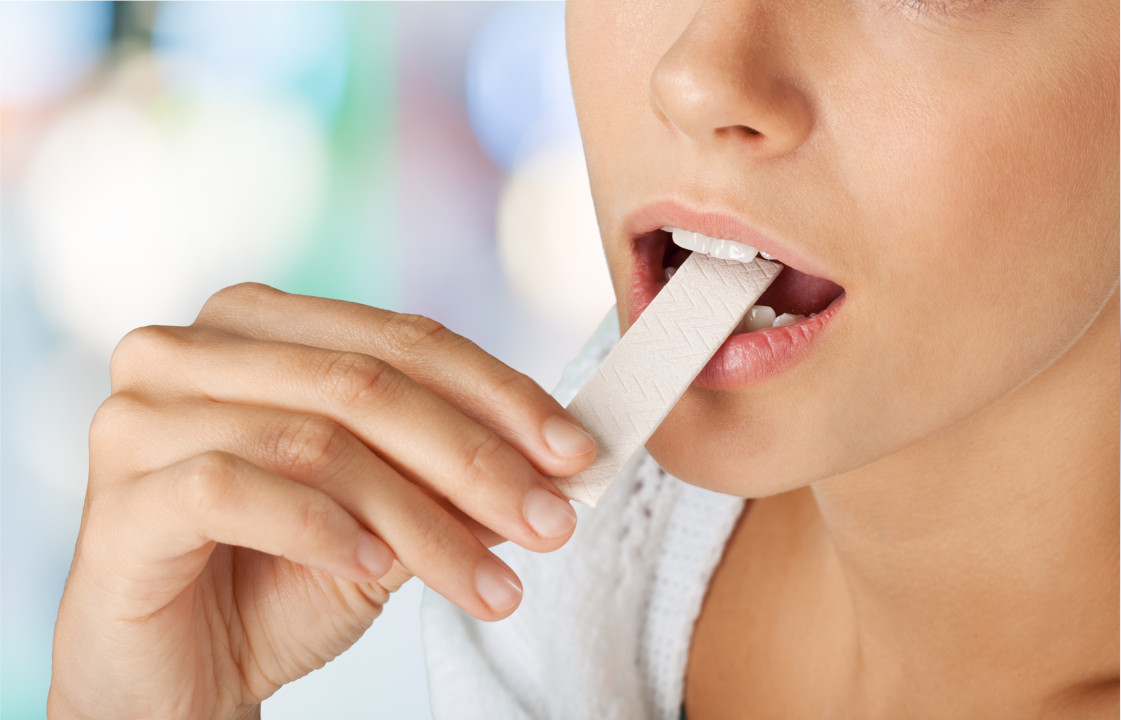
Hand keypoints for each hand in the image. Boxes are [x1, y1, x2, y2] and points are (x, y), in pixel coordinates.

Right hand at [48, 283, 594, 719]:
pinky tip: (375, 568)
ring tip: (489, 581)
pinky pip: (237, 488)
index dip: (500, 393)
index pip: (402, 338)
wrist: (178, 678)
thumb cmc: (277, 582)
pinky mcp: (119, 496)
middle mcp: (190, 349)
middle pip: (365, 382)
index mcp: (258, 326)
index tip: (576, 451)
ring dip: (424, 518)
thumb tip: (551, 460)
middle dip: (476, 458)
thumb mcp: (388, 520)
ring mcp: (141, 415)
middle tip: (551, 520)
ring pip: (316, 441)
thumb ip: (448, 477)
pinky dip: (324, 529)